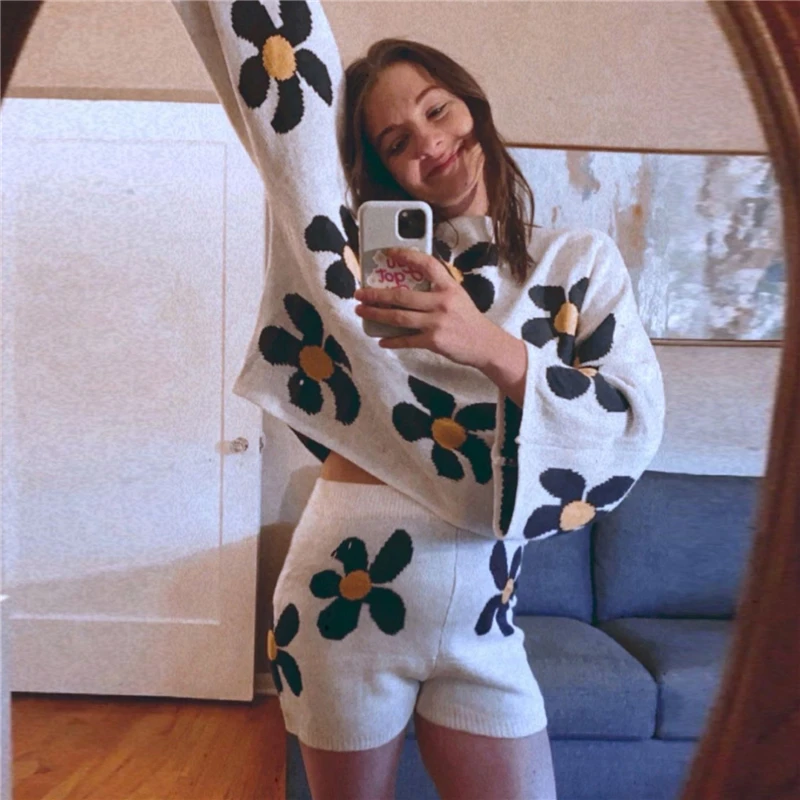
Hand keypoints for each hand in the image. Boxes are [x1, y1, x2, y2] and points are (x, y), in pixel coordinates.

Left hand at [354, 247, 502, 368]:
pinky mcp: (434, 341)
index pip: (426, 264)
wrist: (486, 344)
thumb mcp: (457, 296)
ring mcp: (437, 322)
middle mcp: (441, 302)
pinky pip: (407, 340)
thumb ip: (437, 288)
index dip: (406, 256)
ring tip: (361, 311)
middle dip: (376, 295)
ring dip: (376, 314)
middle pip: (401, 296)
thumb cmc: (468, 319)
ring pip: (398, 317)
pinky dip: (392, 341)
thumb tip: (409, 284)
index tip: (388, 253)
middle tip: (359, 293)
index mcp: (448, 286)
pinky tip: (381, 339)